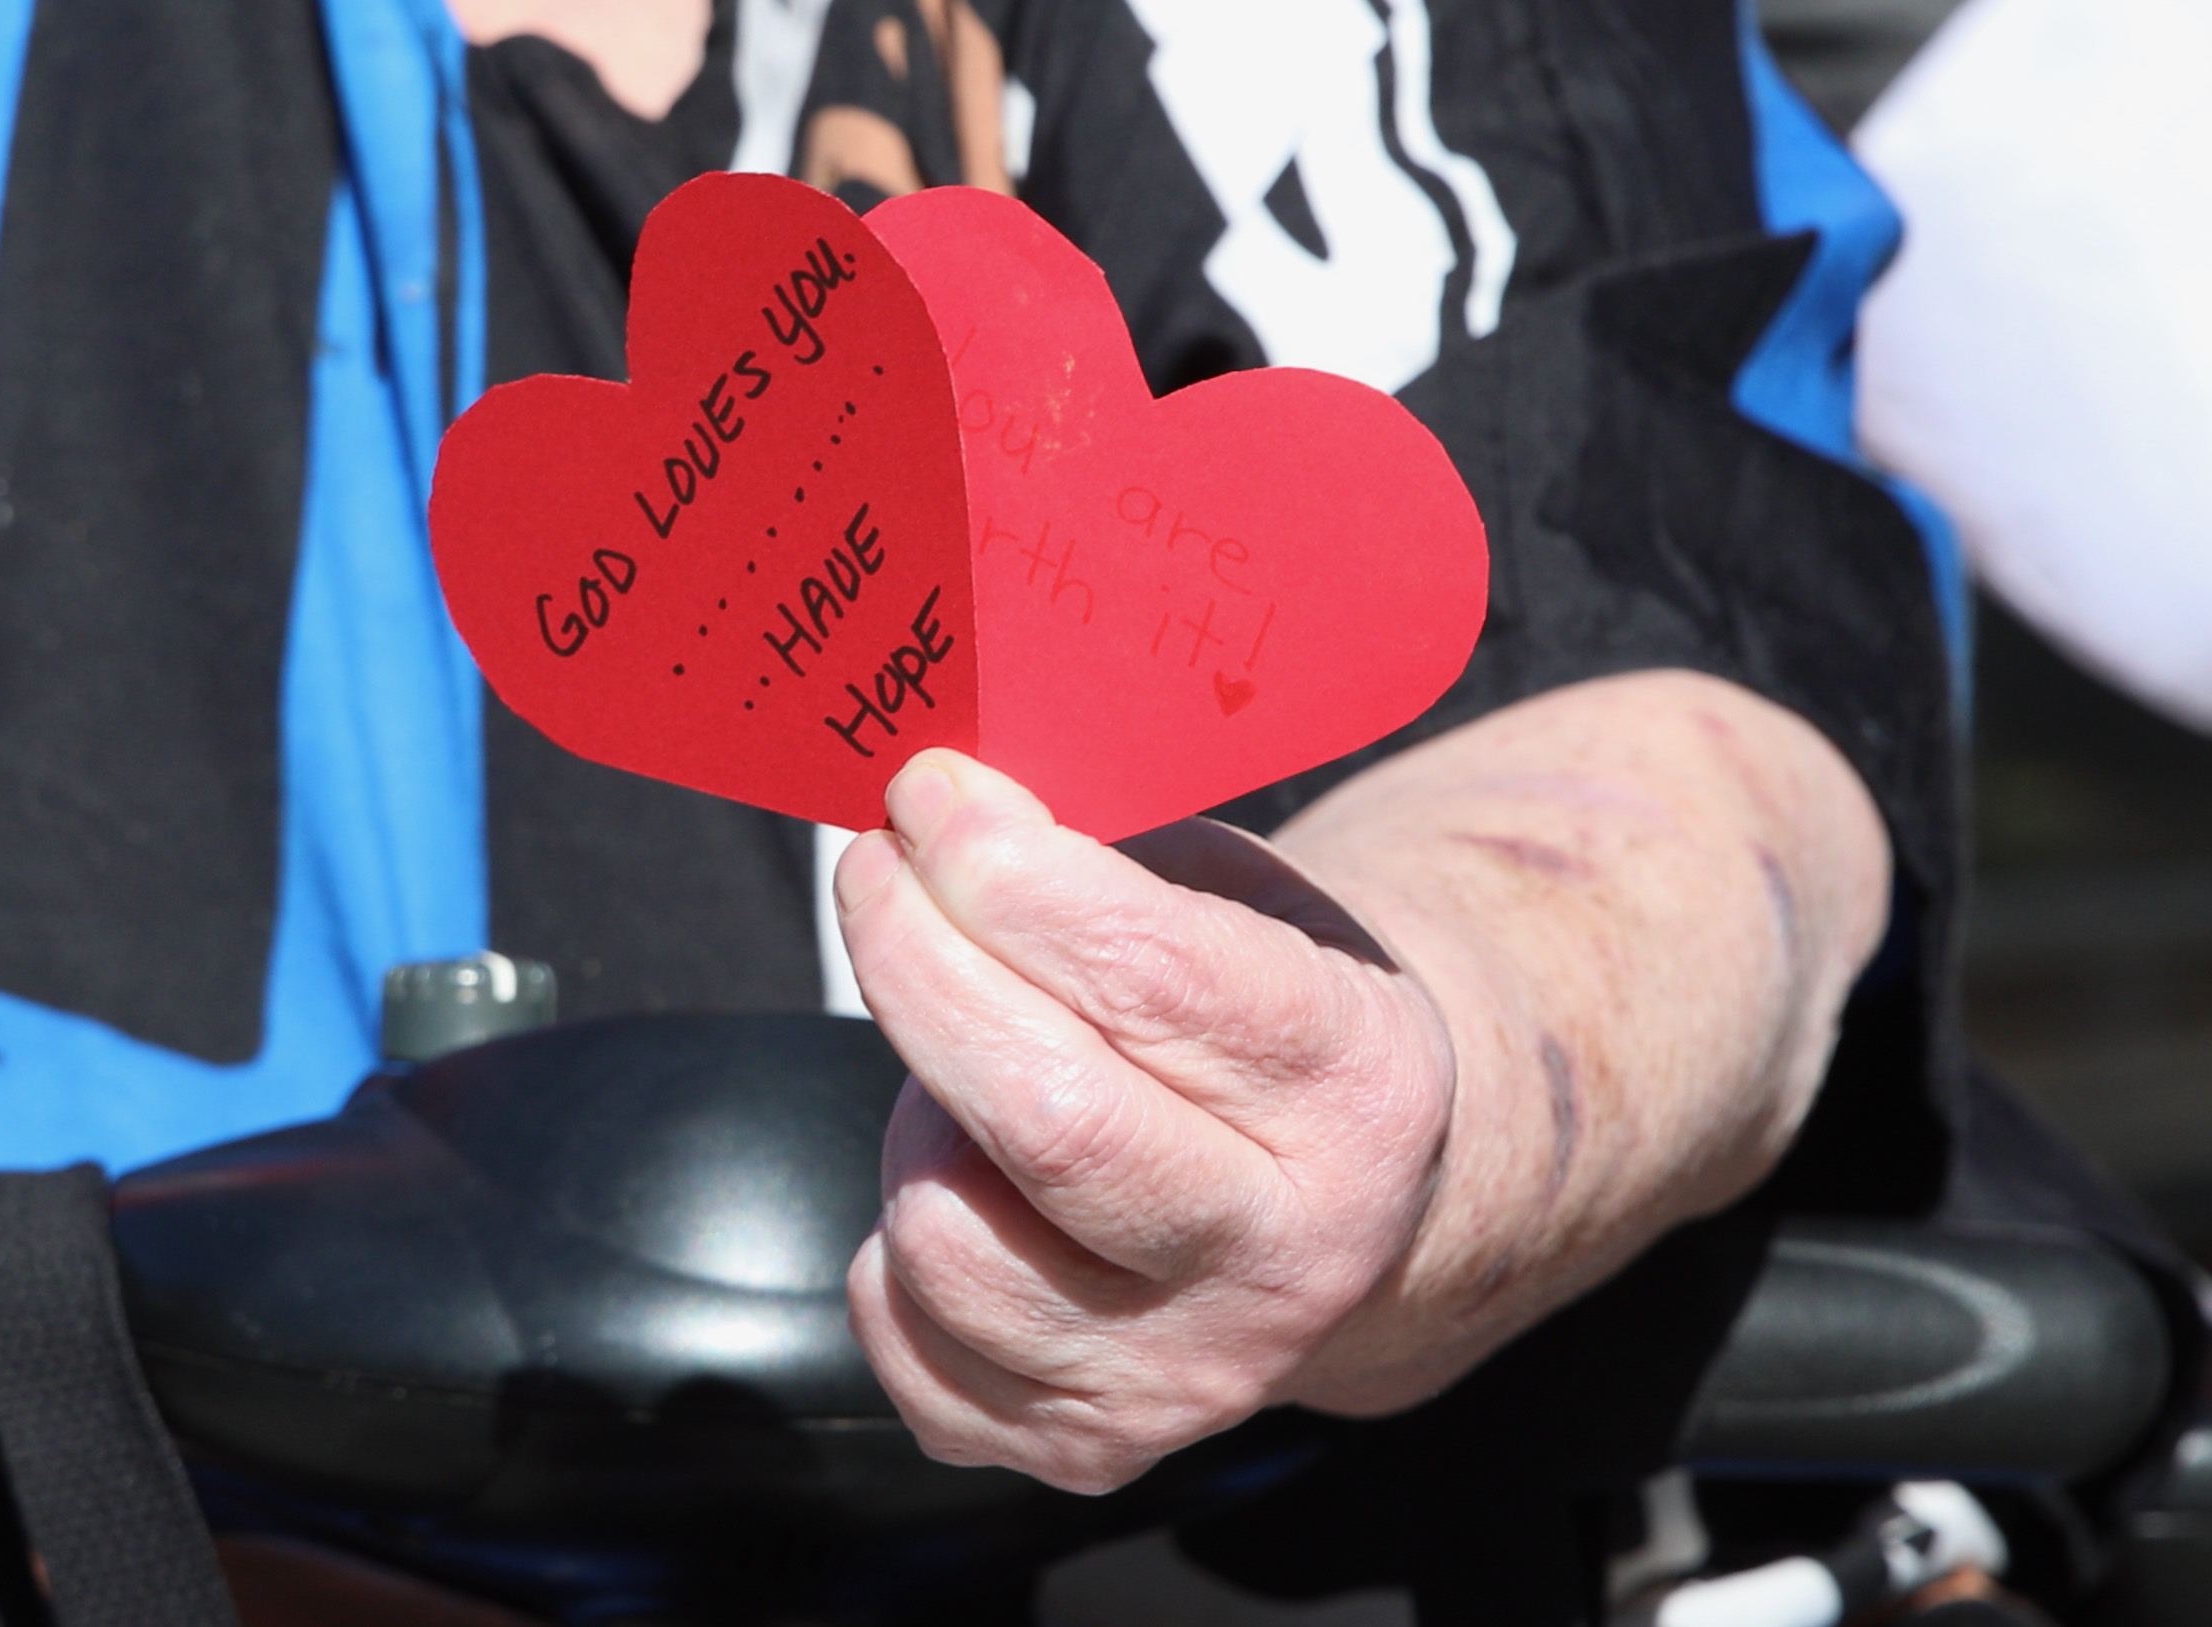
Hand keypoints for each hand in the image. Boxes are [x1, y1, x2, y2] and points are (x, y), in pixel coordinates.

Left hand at [832, 750, 1458, 1493]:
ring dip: (917, 1119)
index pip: (1143, 975)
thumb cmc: (1268, 1007)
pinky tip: (970, 1185)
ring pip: (947, 1239)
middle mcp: (1289, 1257)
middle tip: (877, 869)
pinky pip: (903, 1333)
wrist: (1361, 1193)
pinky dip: (897, 1243)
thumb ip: (1102, 852)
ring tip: (967, 1070)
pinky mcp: (1087, 1446)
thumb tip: (931, 808)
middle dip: (916, 961)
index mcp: (1356, 1091)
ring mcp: (1189, 1374)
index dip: (998, 869)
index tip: (928, 792)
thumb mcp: (1241, 896)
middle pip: (1039, 1118)